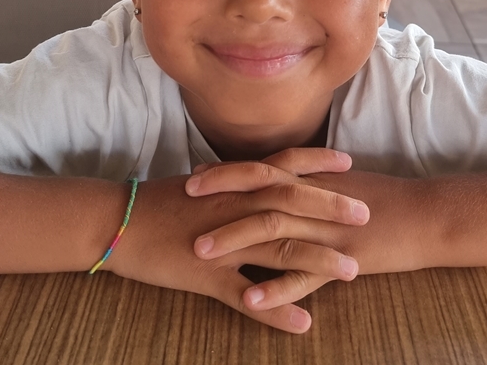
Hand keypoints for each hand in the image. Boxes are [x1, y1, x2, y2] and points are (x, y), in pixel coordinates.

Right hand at [114, 150, 368, 332]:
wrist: (119, 220)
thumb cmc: (162, 201)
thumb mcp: (204, 184)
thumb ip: (237, 181)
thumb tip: (264, 177)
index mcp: (234, 183)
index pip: (284, 166)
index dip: (317, 164)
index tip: (349, 163)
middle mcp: (235, 206)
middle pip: (291, 204)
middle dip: (331, 209)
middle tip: (366, 215)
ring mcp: (224, 242)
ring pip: (278, 250)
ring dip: (318, 260)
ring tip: (351, 270)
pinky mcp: (208, 275)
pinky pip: (247, 296)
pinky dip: (277, 310)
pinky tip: (304, 322)